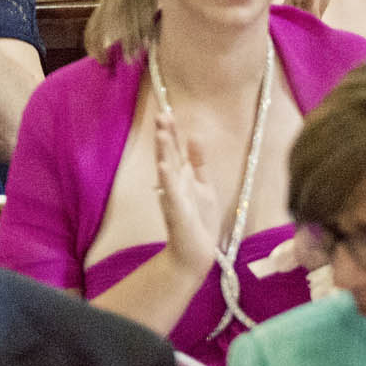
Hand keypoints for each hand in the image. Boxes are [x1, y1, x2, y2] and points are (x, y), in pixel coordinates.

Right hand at [153, 110, 221, 275]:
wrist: (194, 253)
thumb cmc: (199, 221)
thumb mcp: (204, 186)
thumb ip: (199, 162)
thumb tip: (194, 135)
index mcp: (182, 176)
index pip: (175, 149)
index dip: (171, 131)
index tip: (166, 111)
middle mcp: (174, 183)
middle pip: (168, 154)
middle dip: (165, 135)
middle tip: (161, 114)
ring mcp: (173, 196)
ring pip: (167, 170)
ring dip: (163, 152)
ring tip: (161, 133)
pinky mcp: (177, 211)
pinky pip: (171, 192)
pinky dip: (167, 179)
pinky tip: (163, 166)